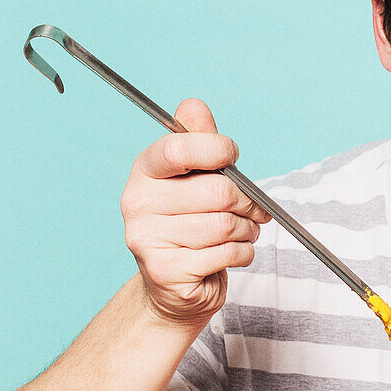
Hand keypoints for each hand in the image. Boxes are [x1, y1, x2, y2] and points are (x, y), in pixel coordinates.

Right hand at [120, 98, 269, 326]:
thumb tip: (193, 106)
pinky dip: (243, 254)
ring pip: (224, 225)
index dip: (219, 150)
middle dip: (247, 202)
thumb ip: (198, 141)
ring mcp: (146, 239)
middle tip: (253, 211)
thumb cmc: (191, 224)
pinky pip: (226, 254)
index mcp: (144, 171)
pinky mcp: (165, 270)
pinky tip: (233, 254)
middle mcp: (137, 203)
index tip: (232, 158)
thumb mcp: (195, 177)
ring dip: (247, 231)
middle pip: (217, 192)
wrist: (175, 285)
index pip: (180, 148)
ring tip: (241, 233)